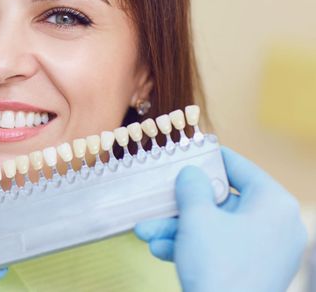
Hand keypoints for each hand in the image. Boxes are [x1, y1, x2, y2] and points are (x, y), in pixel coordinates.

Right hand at [135, 147, 306, 291]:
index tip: (189, 151)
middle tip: (157, 200)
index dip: (210, 159)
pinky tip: (159, 250)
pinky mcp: (252, 272)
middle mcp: (276, 225)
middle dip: (181, 206)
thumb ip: (192, 187)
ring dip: (176, 229)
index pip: (241, 168)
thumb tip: (191, 172)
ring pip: (215, 228)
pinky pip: (219, 249)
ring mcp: (266, 251)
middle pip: (222, 202)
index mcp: (273, 204)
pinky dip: (190, 248)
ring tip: (145, 232)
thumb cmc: (218, 266)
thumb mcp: (197, 218)